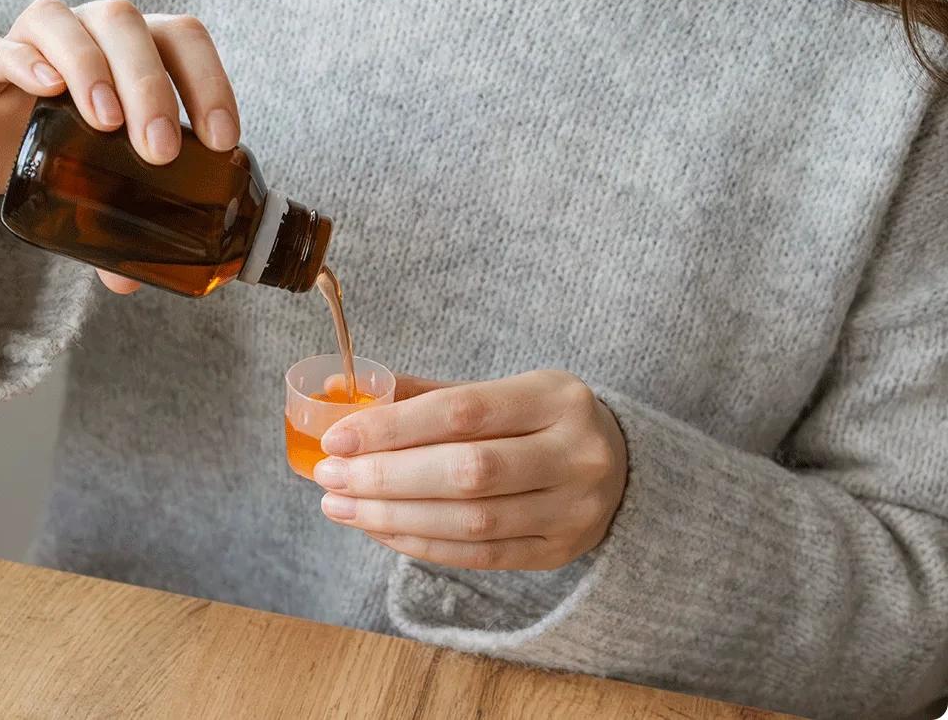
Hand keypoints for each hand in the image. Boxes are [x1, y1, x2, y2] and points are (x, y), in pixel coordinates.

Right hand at [0, 0, 239, 292]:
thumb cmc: (64, 151)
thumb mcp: (99, 185)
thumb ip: (117, 224)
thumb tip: (130, 282)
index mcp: (139, 51)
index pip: (183, 43)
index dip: (209, 82)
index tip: (220, 140)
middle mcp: (93, 33)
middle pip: (129, 29)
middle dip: (151, 87)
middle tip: (159, 151)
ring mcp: (39, 41)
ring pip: (71, 27)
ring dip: (94, 71)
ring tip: (106, 124)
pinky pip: (2, 47)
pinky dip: (27, 62)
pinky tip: (46, 88)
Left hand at [313, 370, 628, 570]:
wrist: (618, 466)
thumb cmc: (539, 422)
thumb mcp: (500, 392)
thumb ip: (426, 396)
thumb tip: (342, 395)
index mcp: (555, 398)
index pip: (462, 412)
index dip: (393, 427)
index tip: (337, 438)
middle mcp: (574, 454)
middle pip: (467, 472)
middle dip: (386, 477)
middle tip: (329, 477)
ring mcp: (572, 510)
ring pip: (470, 522)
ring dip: (393, 517)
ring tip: (341, 506)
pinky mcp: (558, 551)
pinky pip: (479, 556)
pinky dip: (420, 544)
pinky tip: (378, 529)